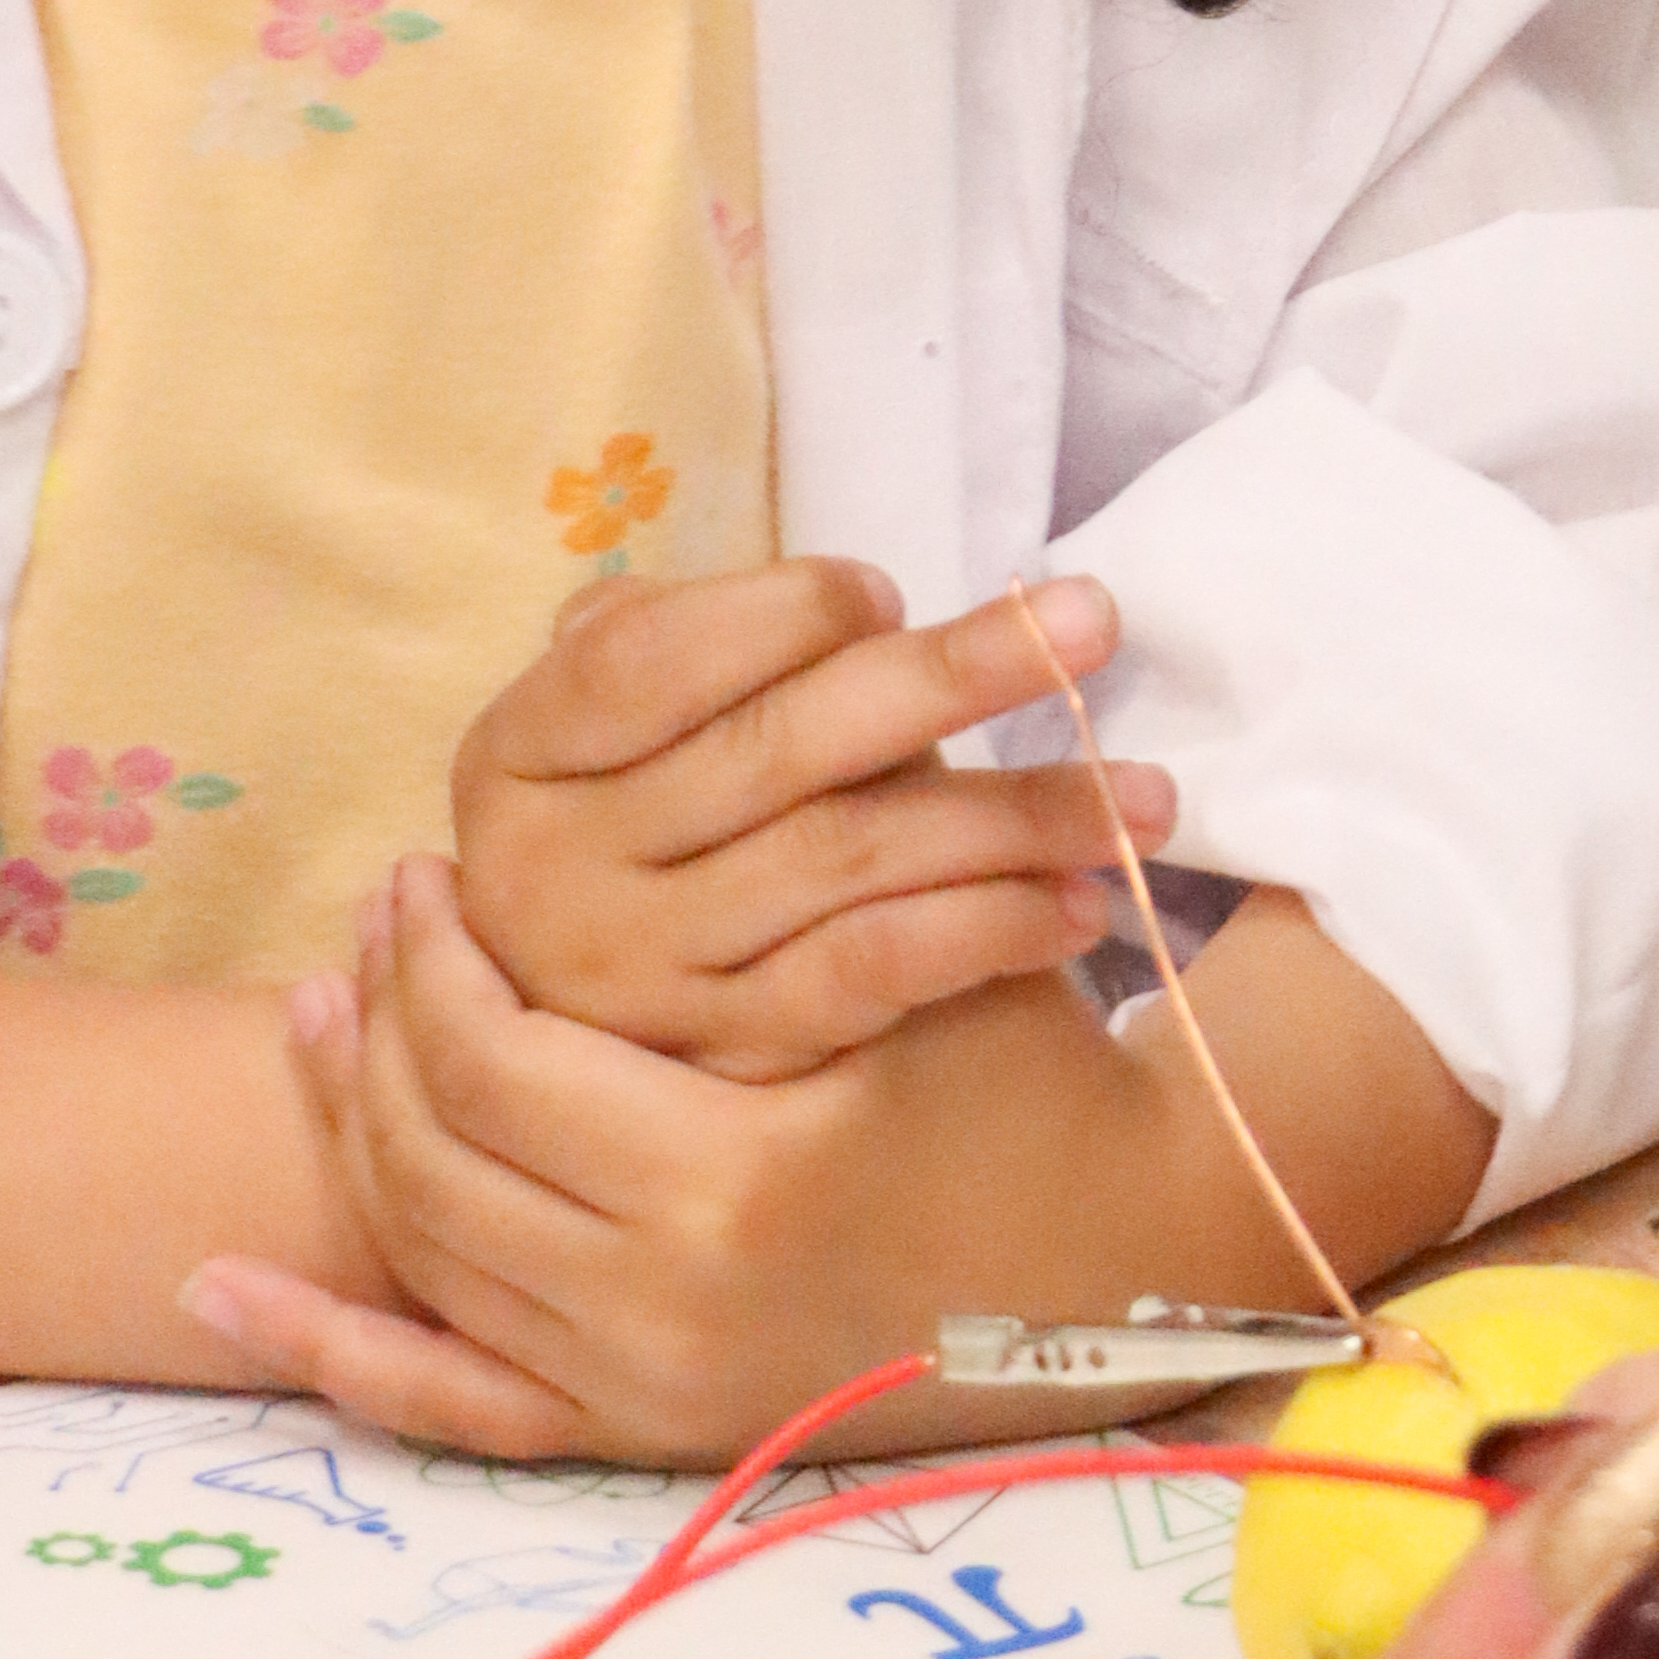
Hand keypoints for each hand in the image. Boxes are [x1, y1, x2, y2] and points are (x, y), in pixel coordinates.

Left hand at [197, 865, 1107, 1456]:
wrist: (1129, 1253)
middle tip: (377, 926)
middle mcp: (666, 1302)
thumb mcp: (925, 930)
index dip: (437, 955)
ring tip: (326, 1022)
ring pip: (426, 1251)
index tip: (429, 873)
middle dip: (379, 1028)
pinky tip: (219, 1288)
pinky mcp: (650, 1433)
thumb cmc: (1031, 1069)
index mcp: (732, 1174)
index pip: (495, 1055)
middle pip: (433, 1150)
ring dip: (352, 1131)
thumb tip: (603, 664)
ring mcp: (649, 1385)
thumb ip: (781, 822)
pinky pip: (450, 1406)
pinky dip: (331, 1351)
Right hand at [452, 562, 1172, 1076]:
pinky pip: (875, 976)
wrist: (586, 1058)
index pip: (646, 660)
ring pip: (847, 862)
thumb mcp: (620, 734)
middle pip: (777, 750)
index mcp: (514, 756)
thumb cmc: (649, 834)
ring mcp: (638, 981)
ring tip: (1145, 793)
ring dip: (1016, 816)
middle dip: (955, 671)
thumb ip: (697, 649)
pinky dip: (989, 930)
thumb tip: (867, 610)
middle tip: (1096, 622)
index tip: (894, 590)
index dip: (778, 612)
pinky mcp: (728, 1068)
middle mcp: (552, 873)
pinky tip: (1082, 907)